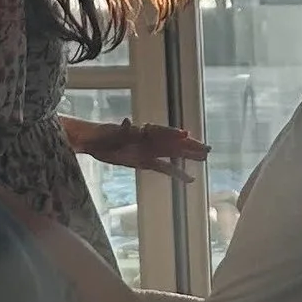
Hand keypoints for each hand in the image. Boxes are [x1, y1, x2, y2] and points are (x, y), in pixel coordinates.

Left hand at [62, 117, 207, 174]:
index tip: (185, 135)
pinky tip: (190, 179)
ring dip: (188, 156)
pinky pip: (165, 168)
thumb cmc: (102, 135)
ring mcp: (149, 151)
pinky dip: (178, 172)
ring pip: (173, 154)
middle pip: (173, 143)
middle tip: (207, 149)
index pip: (161, 132)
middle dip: (190, 145)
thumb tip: (127, 121)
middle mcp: (149, 141)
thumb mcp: (111, 133)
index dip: (173, 133)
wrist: (94, 141)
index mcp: (142, 132)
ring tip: (204, 158)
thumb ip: (121, 129)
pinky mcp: (146, 161)